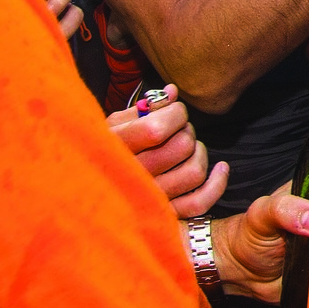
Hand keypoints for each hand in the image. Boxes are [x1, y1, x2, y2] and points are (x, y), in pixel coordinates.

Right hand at [107, 85, 227, 217]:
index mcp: (116, 148)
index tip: (173, 113)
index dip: (176, 114)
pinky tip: (220, 169)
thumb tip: (172, 93)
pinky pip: (200, 202)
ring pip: (194, 172)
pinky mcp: (165, 214)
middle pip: (182, 147)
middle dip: (187, 132)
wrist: (88, 193)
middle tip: (178, 132)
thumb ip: (143, 108)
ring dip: (200, 154)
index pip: (157, 128)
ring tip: (190, 149)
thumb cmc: (101, 153)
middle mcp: (133, 176)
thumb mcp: (113, 126)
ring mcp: (149, 198)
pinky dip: (217, 184)